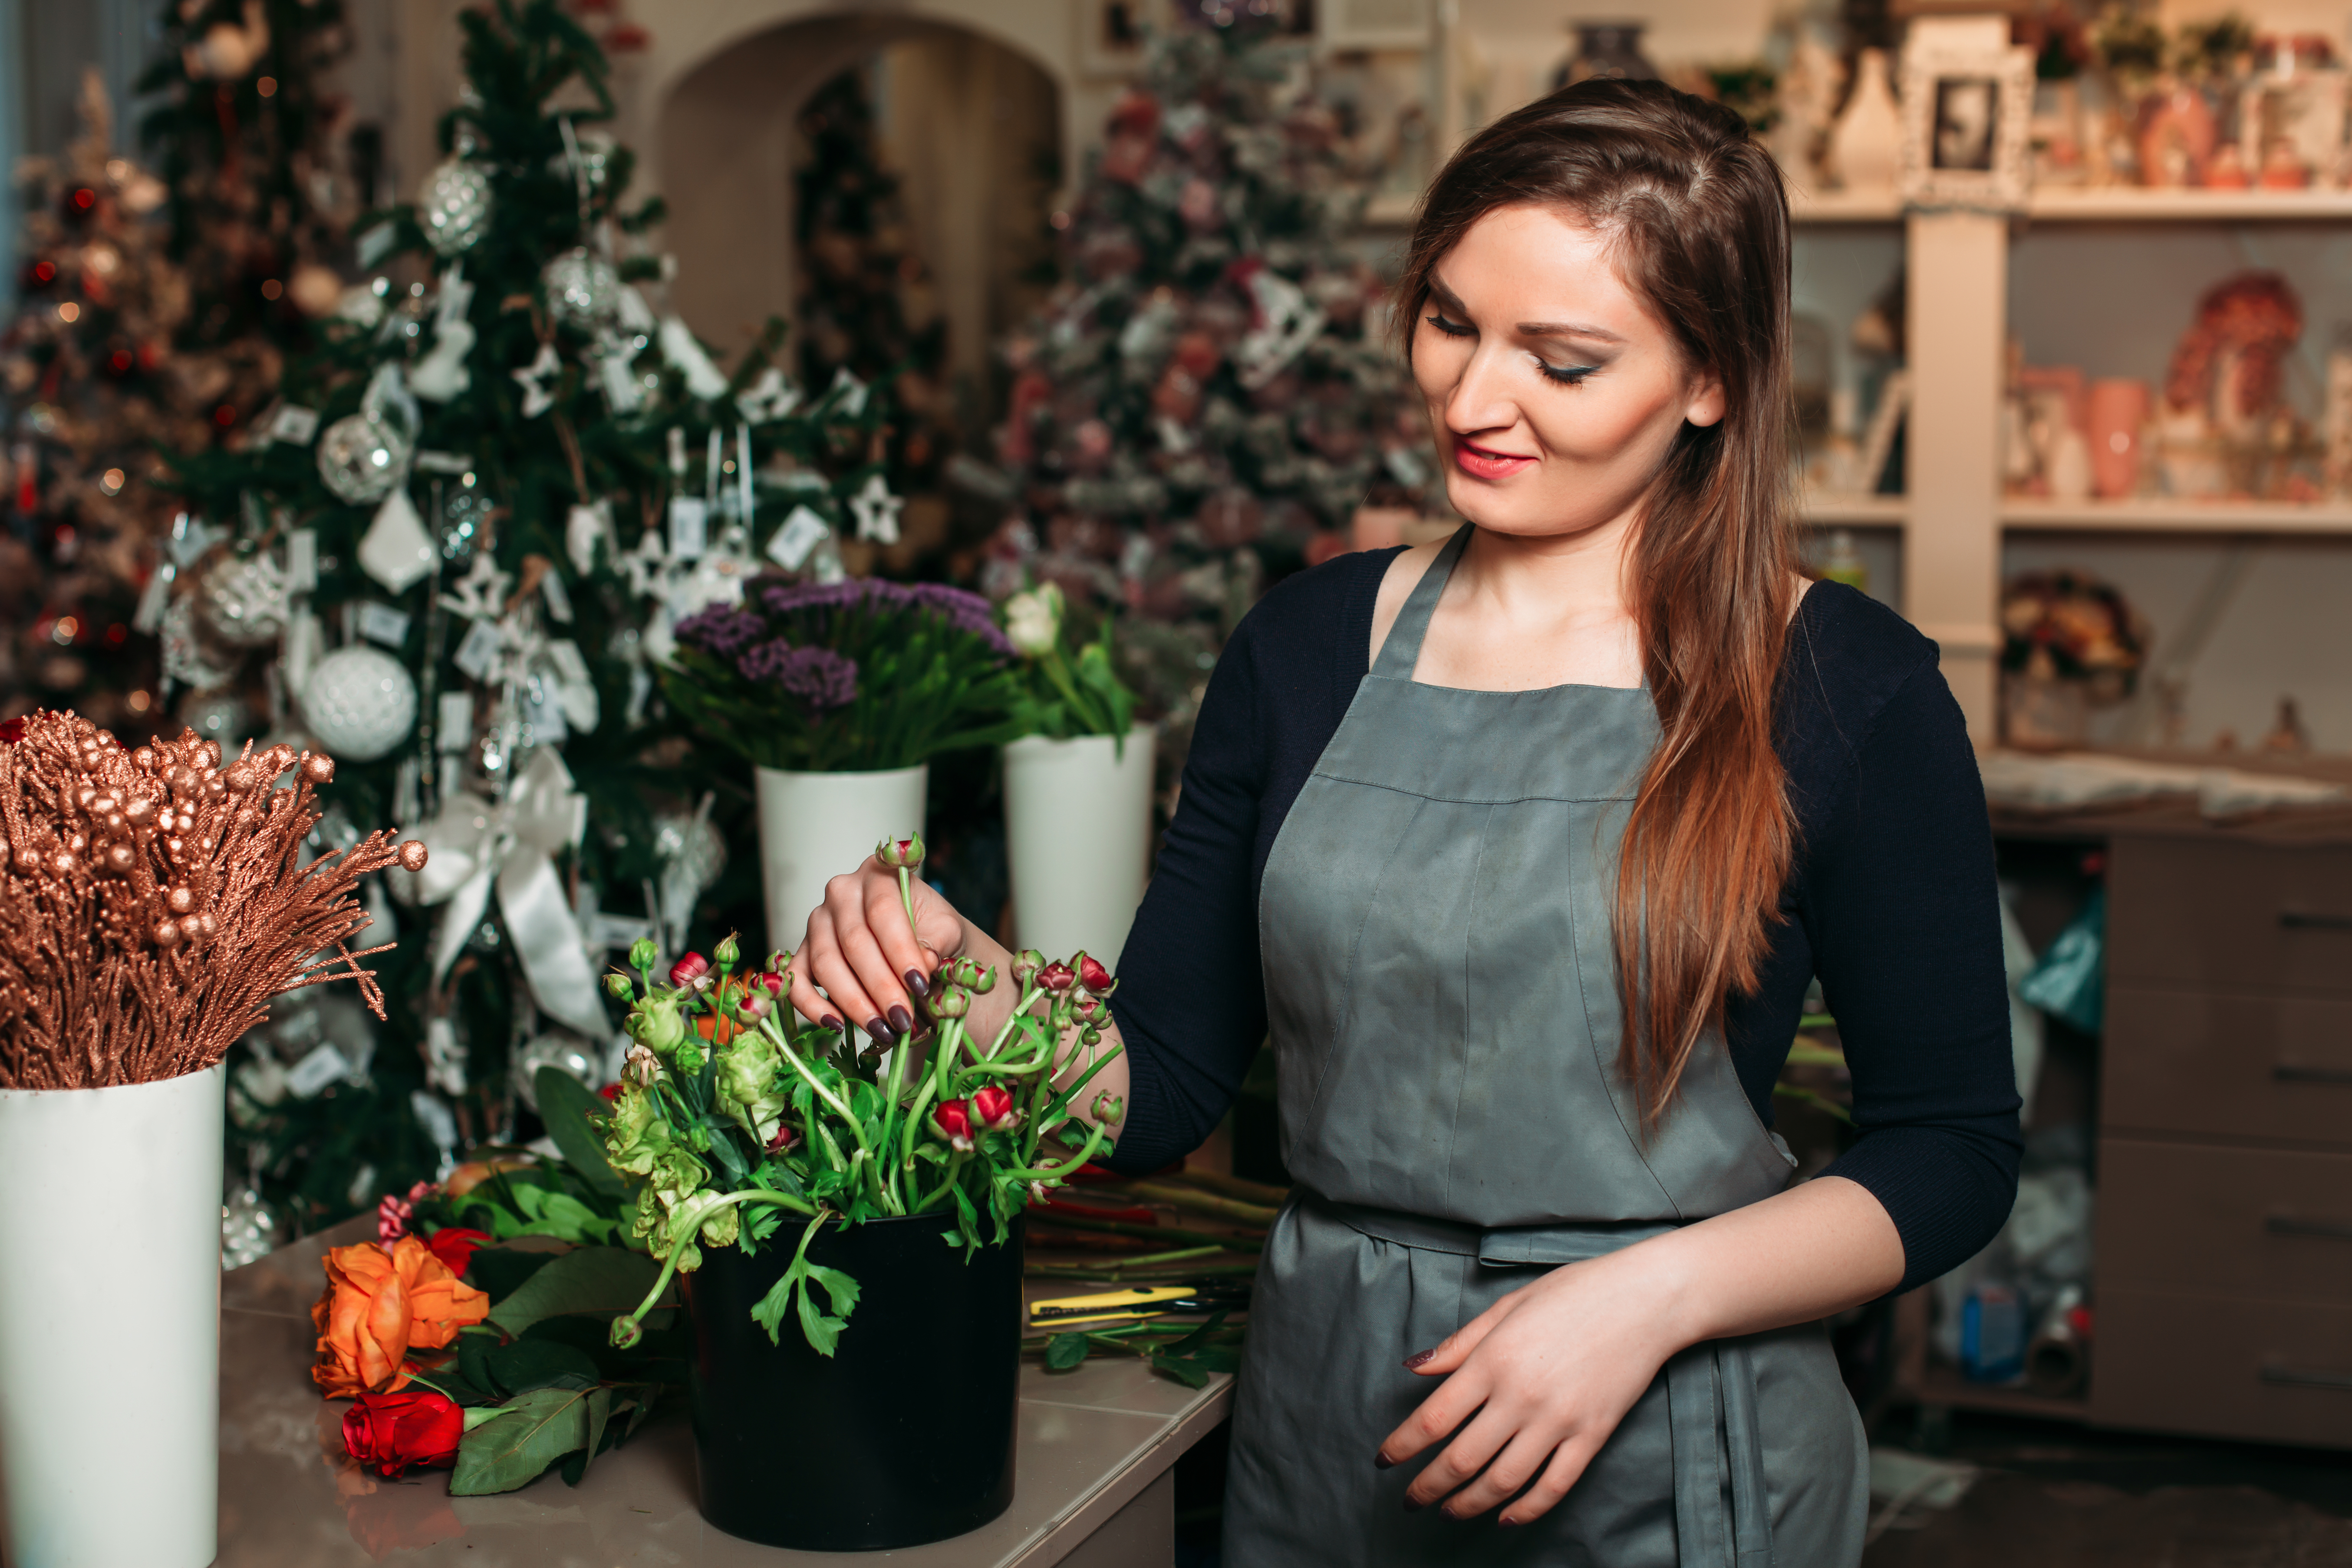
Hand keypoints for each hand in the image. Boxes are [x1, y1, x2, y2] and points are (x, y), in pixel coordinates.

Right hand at [783, 856, 970, 1044]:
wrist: (919, 941)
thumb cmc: (932, 932)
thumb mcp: (946, 930)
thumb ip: (937, 942)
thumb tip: (924, 962)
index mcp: (879, 874)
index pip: (883, 912)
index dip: (900, 950)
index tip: (919, 984)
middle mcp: (842, 892)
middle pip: (854, 942)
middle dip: (880, 986)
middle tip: (903, 1019)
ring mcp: (817, 922)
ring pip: (826, 963)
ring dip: (854, 1002)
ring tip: (883, 1029)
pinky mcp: (803, 951)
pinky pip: (796, 980)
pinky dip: (812, 1006)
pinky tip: (837, 1025)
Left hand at [1375, 1250, 1681, 1526]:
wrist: (1646, 1299)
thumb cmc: (1575, 1293)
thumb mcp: (1508, 1306)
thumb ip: (1460, 1344)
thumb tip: (1414, 1368)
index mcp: (1494, 1360)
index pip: (1434, 1418)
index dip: (1403, 1446)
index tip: (1385, 1461)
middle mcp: (1522, 1396)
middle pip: (1462, 1458)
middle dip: (1428, 1487)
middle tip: (1410, 1500)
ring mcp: (1559, 1420)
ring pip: (1503, 1481)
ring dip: (1470, 1503)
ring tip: (1450, 1511)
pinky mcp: (1592, 1436)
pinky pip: (1554, 1485)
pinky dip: (1526, 1509)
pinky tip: (1506, 1516)